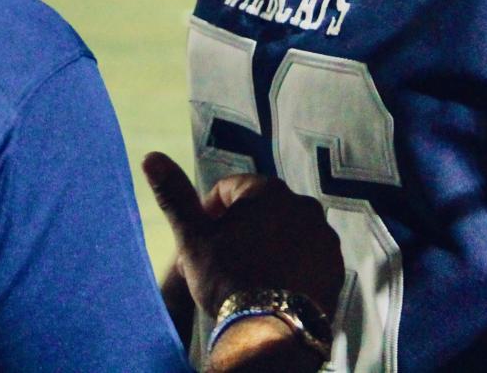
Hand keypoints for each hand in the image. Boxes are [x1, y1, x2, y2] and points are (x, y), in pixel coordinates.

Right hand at [141, 152, 343, 319]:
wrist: (270, 331)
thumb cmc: (228, 279)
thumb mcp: (193, 238)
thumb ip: (175, 196)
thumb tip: (151, 156)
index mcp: (269, 191)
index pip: (231, 188)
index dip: (210, 212)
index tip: (202, 239)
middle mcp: (304, 206)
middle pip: (262, 210)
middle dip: (241, 228)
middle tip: (222, 259)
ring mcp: (324, 237)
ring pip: (287, 233)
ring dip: (269, 245)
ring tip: (249, 276)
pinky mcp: (335, 267)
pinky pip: (308, 258)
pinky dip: (292, 266)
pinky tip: (274, 287)